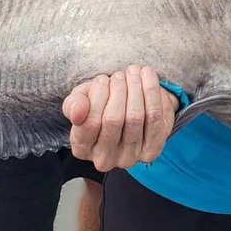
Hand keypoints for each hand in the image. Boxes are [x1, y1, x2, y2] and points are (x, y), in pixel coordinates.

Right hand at [61, 65, 178, 171]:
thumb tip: (78, 112)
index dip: (98, 96)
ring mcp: (130, 157)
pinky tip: (148, 79)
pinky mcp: (151, 150)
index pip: (90, 123)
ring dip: (137, 88)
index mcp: (82, 149)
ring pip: (136, 118)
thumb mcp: (80, 100)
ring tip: (134, 72)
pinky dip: (154, 94)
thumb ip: (74, 104)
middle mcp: (105, 159)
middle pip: (114, 120)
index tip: (102, 79)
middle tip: (120, 74)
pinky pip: (156, 119)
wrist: (125, 110)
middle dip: (119, 90)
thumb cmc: (98, 104)